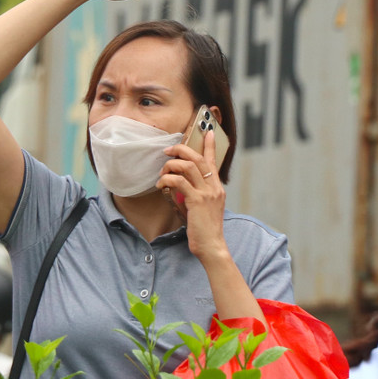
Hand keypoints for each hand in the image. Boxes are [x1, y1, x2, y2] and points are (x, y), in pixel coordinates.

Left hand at [157, 128, 228, 261]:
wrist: (212, 246)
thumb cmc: (204, 229)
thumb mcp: (202, 207)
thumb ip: (193, 194)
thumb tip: (178, 184)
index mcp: (217, 188)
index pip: (214, 161)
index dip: (210, 145)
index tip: (209, 131)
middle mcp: (214, 187)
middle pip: (198, 158)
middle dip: (181, 149)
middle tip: (168, 149)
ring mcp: (207, 193)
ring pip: (188, 166)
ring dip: (171, 165)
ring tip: (162, 172)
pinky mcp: (197, 200)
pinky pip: (179, 181)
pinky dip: (167, 179)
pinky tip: (161, 185)